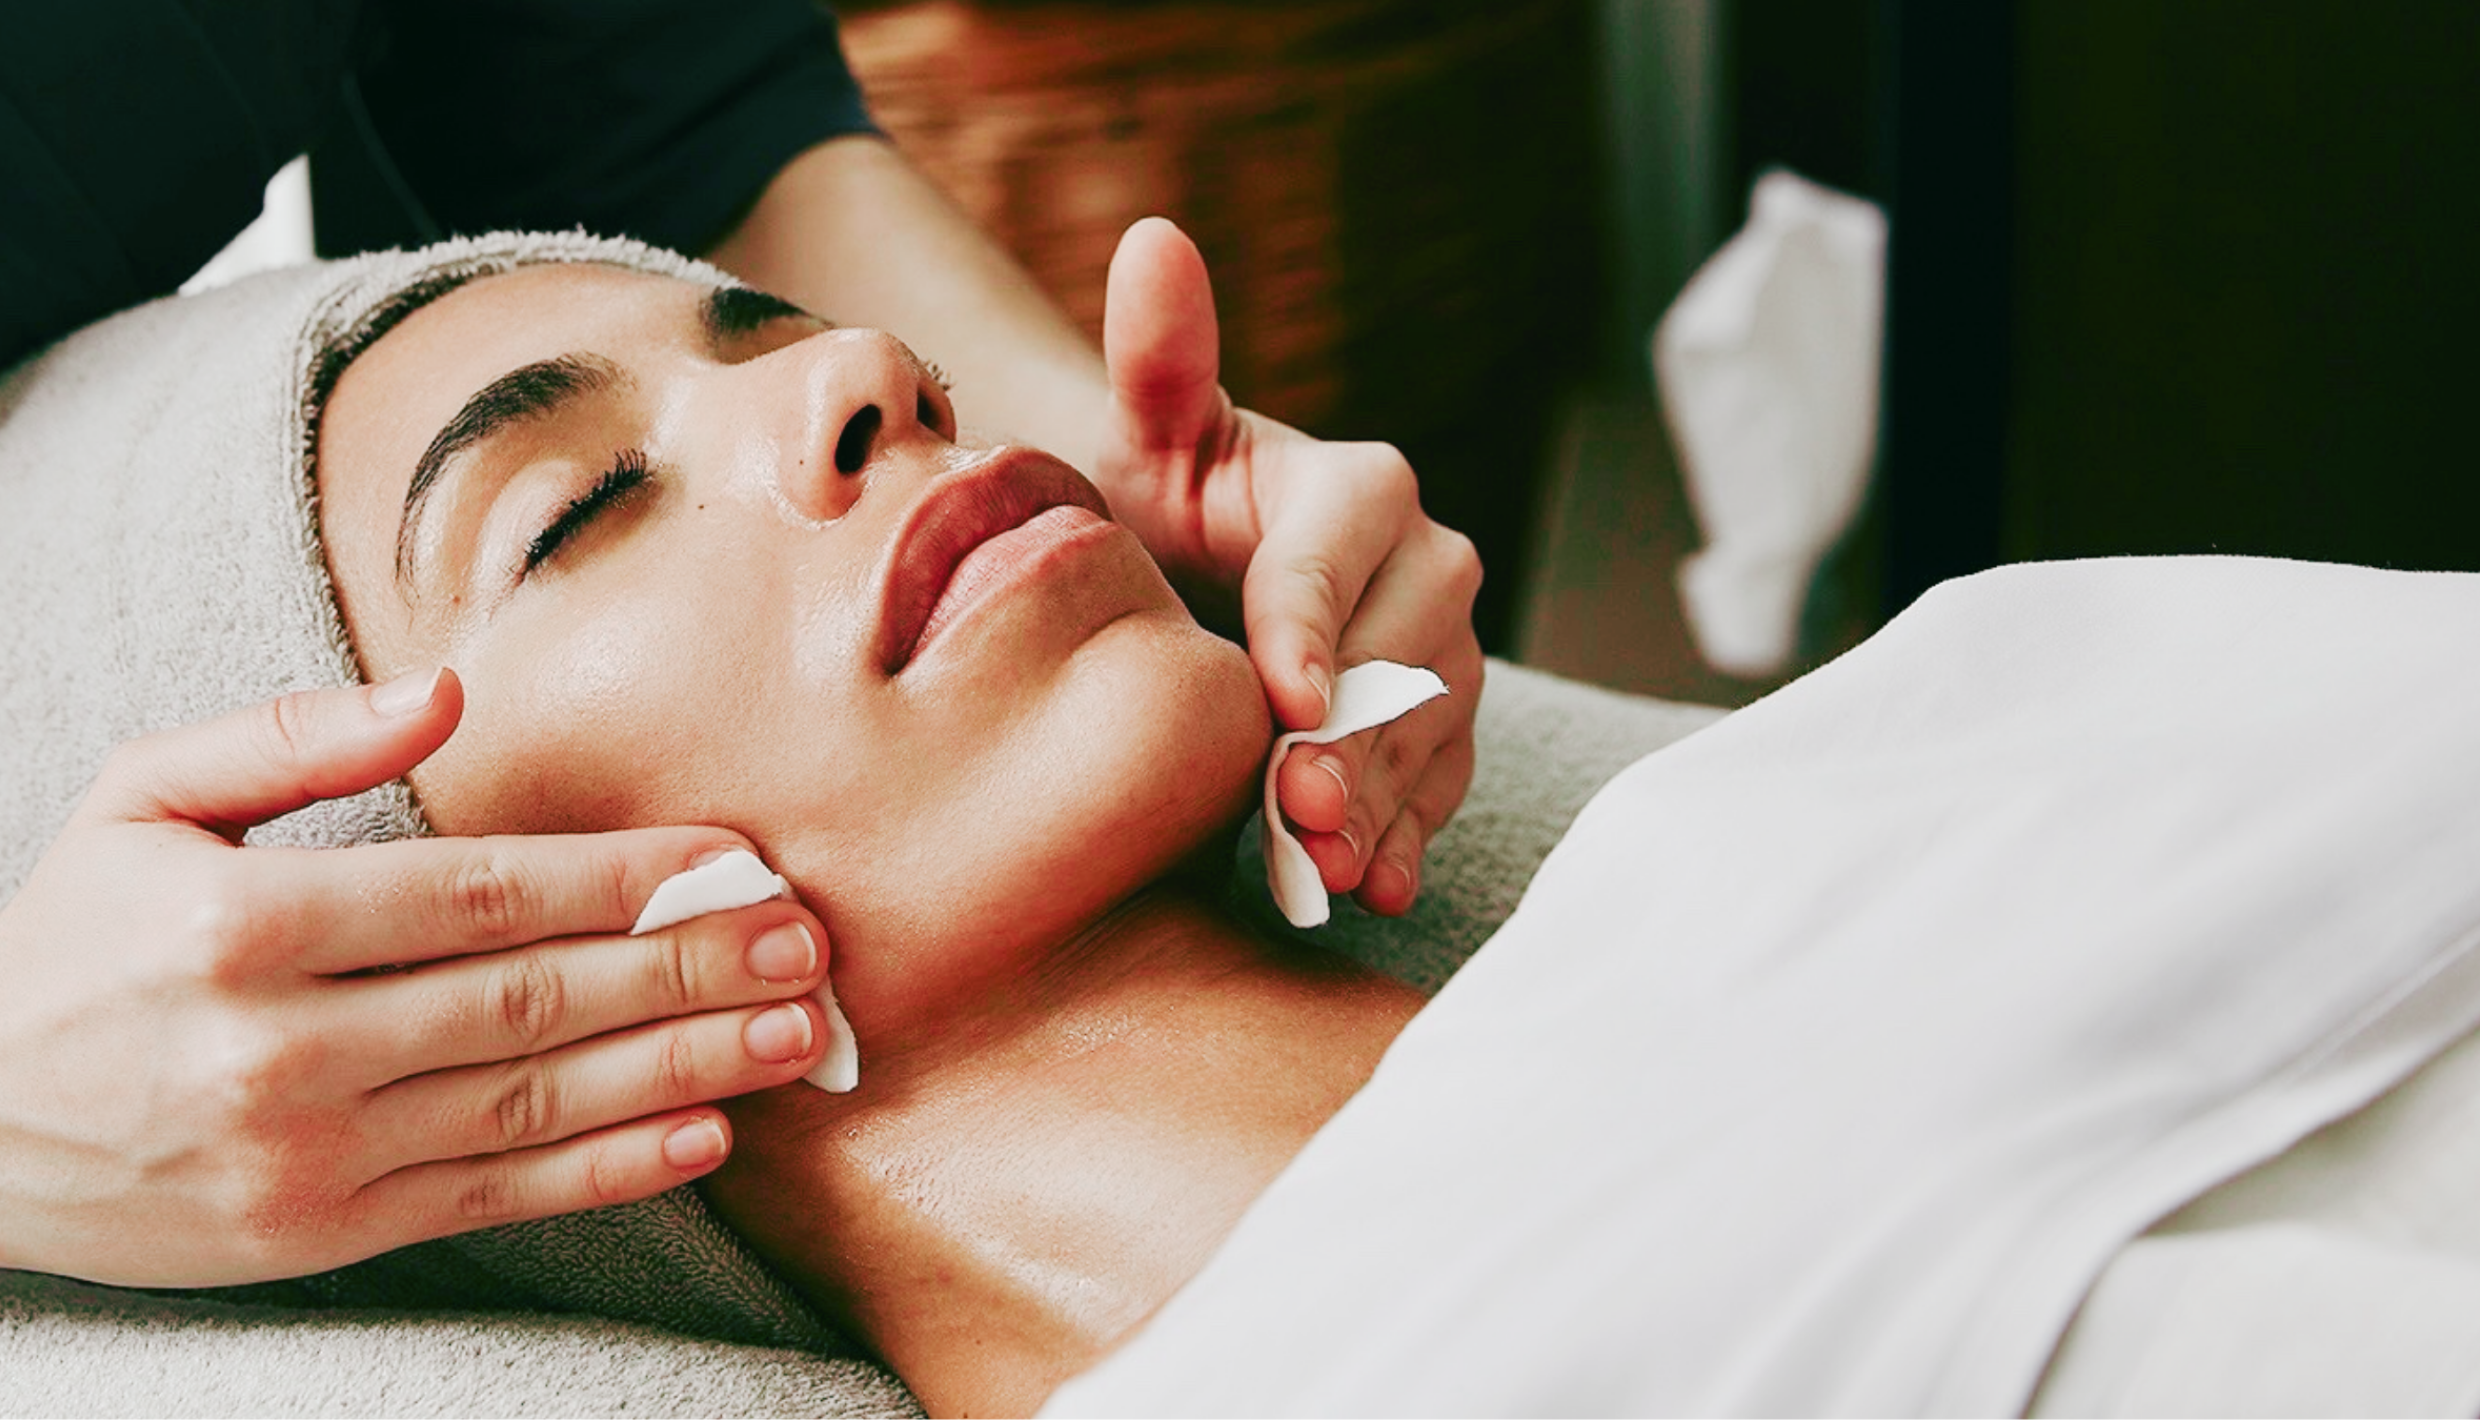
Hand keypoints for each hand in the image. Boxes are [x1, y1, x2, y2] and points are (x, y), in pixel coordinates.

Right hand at [0, 669, 829, 1287]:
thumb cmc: (71, 944)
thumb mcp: (138, 801)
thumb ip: (290, 738)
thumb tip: (442, 692)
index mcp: (247, 924)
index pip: (485, 892)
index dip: (628, 878)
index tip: (733, 860)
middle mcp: (284, 1046)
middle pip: (533, 997)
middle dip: (686, 967)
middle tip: (803, 946)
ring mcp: (308, 1152)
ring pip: (535, 1100)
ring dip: (680, 1065)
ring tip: (789, 1034)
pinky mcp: (323, 1231)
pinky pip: (495, 1196)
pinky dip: (606, 1169)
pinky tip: (699, 1133)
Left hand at [1092, 217, 1483, 914]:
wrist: (1196, 577)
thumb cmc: (1166, 502)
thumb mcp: (1150, 435)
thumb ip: (1160, 356)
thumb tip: (1154, 239)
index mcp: (1361, 489)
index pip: (1337, 560)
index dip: (1311, 628)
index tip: (1281, 697)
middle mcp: (1429, 565)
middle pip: (1403, 660)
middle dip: (1349, 737)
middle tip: (1293, 807)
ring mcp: (1446, 653)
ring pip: (1429, 732)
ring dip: (1379, 803)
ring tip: (1325, 865)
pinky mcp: (1443, 726)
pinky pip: (1441, 783)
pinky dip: (1406, 836)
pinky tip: (1371, 882)